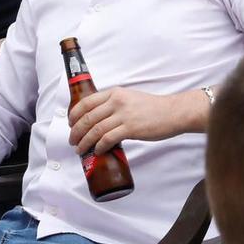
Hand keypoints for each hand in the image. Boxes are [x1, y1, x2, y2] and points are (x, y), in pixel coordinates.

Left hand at [67, 86, 195, 154]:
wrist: (173, 112)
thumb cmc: (153, 108)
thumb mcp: (129, 98)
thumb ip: (114, 104)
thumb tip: (98, 118)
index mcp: (114, 93)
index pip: (86, 102)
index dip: (74, 115)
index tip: (70, 124)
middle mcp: (116, 102)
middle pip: (88, 118)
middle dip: (76, 131)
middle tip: (72, 141)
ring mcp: (124, 115)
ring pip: (95, 129)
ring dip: (85, 141)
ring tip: (80, 149)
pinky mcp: (131, 128)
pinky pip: (108, 138)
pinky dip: (99, 146)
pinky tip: (97, 151)